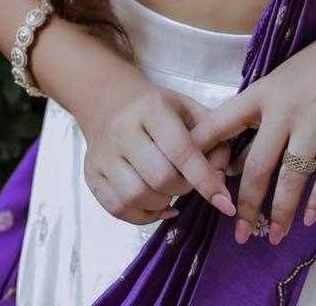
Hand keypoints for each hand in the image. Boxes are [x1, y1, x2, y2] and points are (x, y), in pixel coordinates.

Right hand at [76, 66, 236, 225]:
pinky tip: (157, 206)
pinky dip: (143, 216)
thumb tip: (222, 174)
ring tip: (171, 192)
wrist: (108, 100)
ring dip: (162, 203)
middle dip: (183, 189)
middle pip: (159, 177)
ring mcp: (103, 155)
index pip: (181, 150)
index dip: (205, 178)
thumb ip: (212, 137)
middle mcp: (123, 131)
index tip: (225, 202)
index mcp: (152, 108)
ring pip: (136, 197)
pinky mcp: (90, 175)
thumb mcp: (188, 109)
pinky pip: (117, 209)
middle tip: (190, 184)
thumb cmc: (157, 107)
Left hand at [188, 14, 315, 245]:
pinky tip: (310, 217)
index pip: (221, 123)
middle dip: (245, 205)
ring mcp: (315, 120)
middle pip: (256, 165)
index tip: (188, 183)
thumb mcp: (280, 81)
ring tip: (275, 235)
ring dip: (281, 212)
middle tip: (239, 232)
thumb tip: (232, 161)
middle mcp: (284, 109)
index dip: (201, 153)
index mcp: (262, 93)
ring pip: (290, 177)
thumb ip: (257, 116)